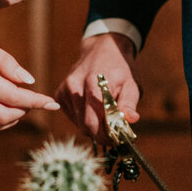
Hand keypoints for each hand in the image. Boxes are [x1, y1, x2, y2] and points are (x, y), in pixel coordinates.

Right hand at [55, 32, 139, 146]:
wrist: (101, 49)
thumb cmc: (119, 69)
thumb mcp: (131, 84)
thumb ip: (129, 103)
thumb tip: (131, 119)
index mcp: (95, 84)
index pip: (96, 122)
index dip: (106, 136)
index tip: (117, 141)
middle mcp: (76, 87)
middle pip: (85, 126)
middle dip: (100, 135)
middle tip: (113, 136)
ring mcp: (66, 90)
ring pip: (78, 123)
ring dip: (92, 127)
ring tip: (104, 118)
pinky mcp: (60, 93)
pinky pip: (72, 116)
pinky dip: (82, 118)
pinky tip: (92, 109)